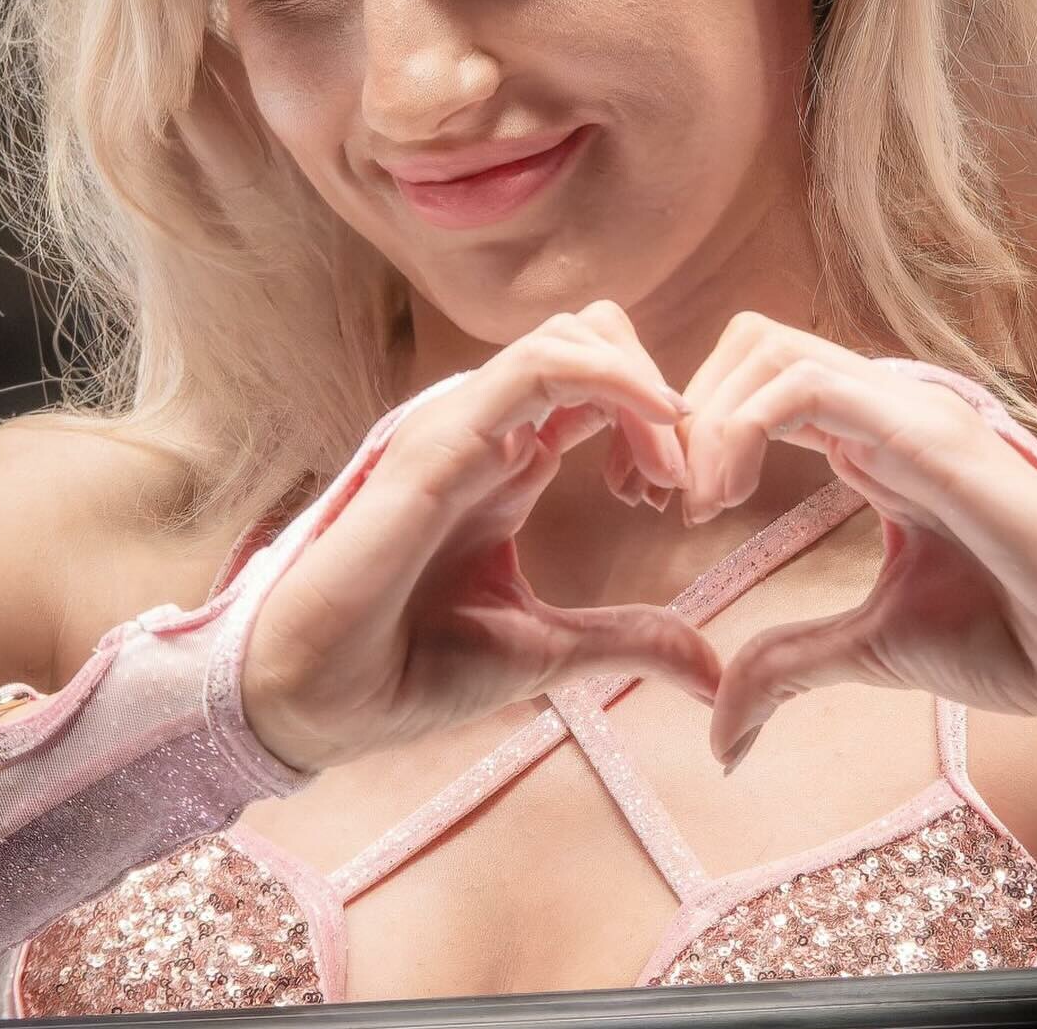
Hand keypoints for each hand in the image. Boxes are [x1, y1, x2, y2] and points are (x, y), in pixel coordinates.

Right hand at [243, 302, 719, 772]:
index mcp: (512, 461)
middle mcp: (489, 428)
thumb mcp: (549, 649)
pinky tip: (655, 426)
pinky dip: (612, 379)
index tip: (694, 494)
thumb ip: (629, 639)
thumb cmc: (411, 669)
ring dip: (643, 384)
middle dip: (659, 390)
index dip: (660, 422)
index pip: (599, 386)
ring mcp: (463, 424)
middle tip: (689, 477)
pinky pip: (540, 365)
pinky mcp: (444, 435)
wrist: (322, 701)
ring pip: (570, 336)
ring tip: (672, 465)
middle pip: (592, 338)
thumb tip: (714, 670)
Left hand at [625, 315, 1036, 773]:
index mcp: (866, 436)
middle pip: (751, 343)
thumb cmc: (1007, 634)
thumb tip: (721, 734)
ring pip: (770, 347)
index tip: (659, 500)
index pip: (757, 379)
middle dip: (683, 406)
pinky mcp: (923, 431)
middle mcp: (881, 406)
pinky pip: (809, 386)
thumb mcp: (867, 647)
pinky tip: (724, 494)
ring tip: (690, 497)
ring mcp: (905, 409)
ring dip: (706, 414)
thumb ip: (789, 663)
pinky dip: (742, 425)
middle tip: (658, 492)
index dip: (692, 424)